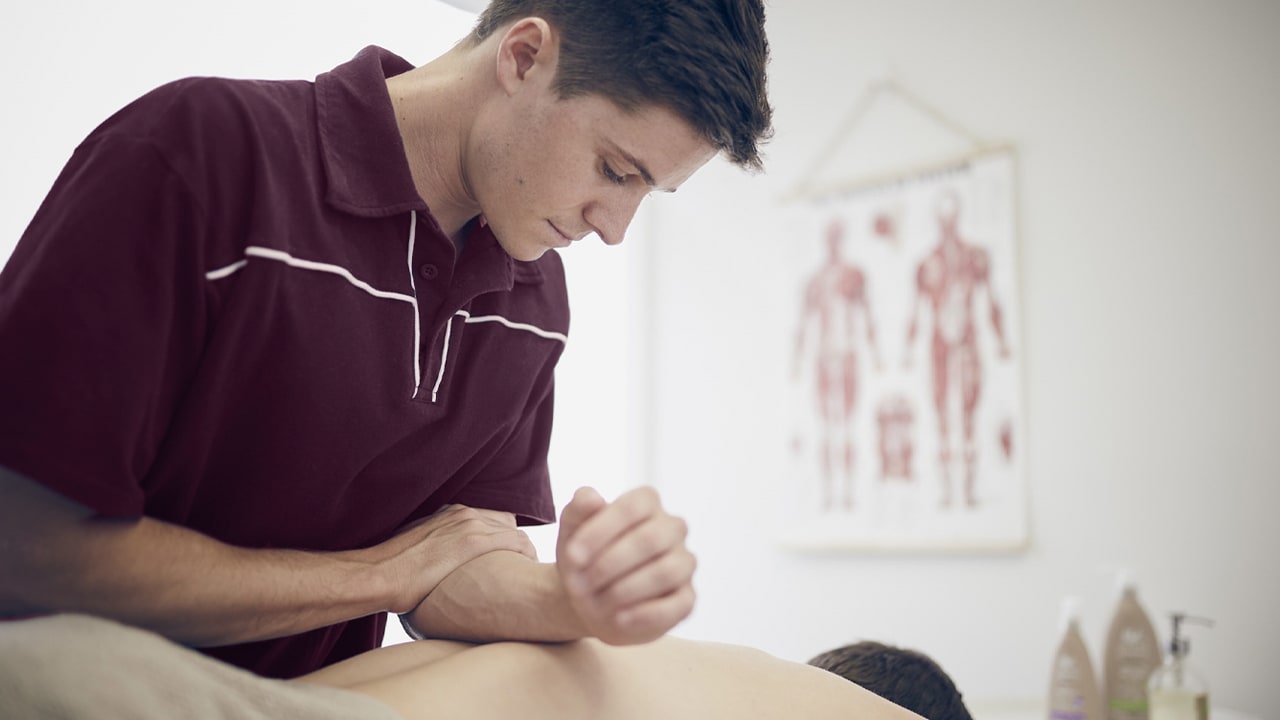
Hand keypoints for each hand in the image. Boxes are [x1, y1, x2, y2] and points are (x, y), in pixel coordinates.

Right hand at [367, 505, 535, 614]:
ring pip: (515, 533)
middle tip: (518, 568)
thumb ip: (434, 548)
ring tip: (524, 574)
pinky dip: (528, 555)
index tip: (505, 559)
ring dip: (522, 552)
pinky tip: (529, 570)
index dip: (502, 539)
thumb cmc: (390, 571)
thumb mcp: (415, 548)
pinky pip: (518, 543)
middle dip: (514, 545)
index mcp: (449, 513)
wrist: (378, 575)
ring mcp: (470, 524)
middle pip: (506, 523)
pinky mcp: (474, 541)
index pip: (491, 519)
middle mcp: (463, 513)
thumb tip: (438, 568)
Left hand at [555, 486, 696, 645]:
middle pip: (651, 539)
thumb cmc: (585, 556)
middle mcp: (672, 528)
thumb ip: (578, 509)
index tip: (573, 556)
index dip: (601, 531)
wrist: (589, 598)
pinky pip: (677, 605)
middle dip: (610, 565)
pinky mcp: (686, 598)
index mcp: (647, 503)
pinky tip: (619, 619)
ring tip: (595, 603)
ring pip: (666, 572)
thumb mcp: (572, 531)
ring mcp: (683, 563)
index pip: (632, 507)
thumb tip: (590, 497)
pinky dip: (645, 614)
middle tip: (579, 585)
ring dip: (624, 590)